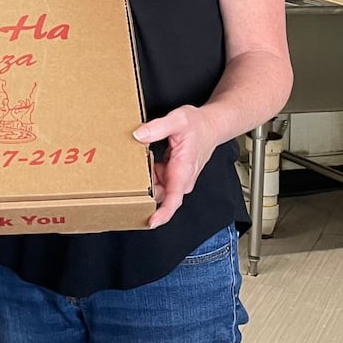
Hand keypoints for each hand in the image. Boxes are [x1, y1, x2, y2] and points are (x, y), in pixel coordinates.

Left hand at [134, 106, 221, 228]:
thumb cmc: (198, 125)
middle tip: (130, 174)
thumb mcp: (178, 120)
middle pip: (159, 195)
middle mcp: (182, 179)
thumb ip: (157, 127)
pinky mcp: (173, 175)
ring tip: (138, 162)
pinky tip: (146, 160)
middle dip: (144, 190)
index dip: (162, 213)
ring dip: (146, 179)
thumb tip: (139, 136)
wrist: (211, 126)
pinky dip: (149, 173)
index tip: (151, 222)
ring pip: (157, 187)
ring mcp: (177, 179)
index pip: (174, 199)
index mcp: (183, 170)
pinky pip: (157, 180)